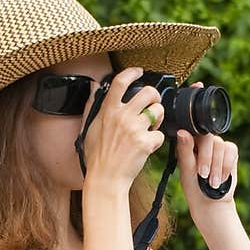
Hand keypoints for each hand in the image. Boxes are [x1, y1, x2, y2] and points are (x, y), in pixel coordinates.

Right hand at [80, 66, 166, 188]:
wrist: (105, 178)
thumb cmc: (96, 155)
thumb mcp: (89, 127)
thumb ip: (92, 104)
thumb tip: (94, 85)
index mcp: (108, 110)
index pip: (121, 82)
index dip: (133, 72)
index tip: (139, 71)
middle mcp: (122, 116)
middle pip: (148, 92)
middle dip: (154, 96)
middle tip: (153, 104)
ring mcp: (134, 129)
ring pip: (158, 111)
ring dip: (158, 118)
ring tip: (151, 127)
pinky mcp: (145, 143)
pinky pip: (160, 134)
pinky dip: (157, 141)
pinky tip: (148, 146)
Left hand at [175, 82, 238, 227]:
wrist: (210, 204)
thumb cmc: (193, 189)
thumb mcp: (186, 170)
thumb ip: (185, 150)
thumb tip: (183, 132)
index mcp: (190, 141)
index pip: (192, 121)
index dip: (196, 103)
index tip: (198, 85)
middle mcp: (205, 140)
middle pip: (207, 136)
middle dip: (205, 158)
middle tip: (202, 175)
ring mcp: (219, 145)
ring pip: (219, 145)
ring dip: (215, 166)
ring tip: (210, 182)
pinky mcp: (231, 153)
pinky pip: (230, 151)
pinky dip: (225, 166)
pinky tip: (220, 178)